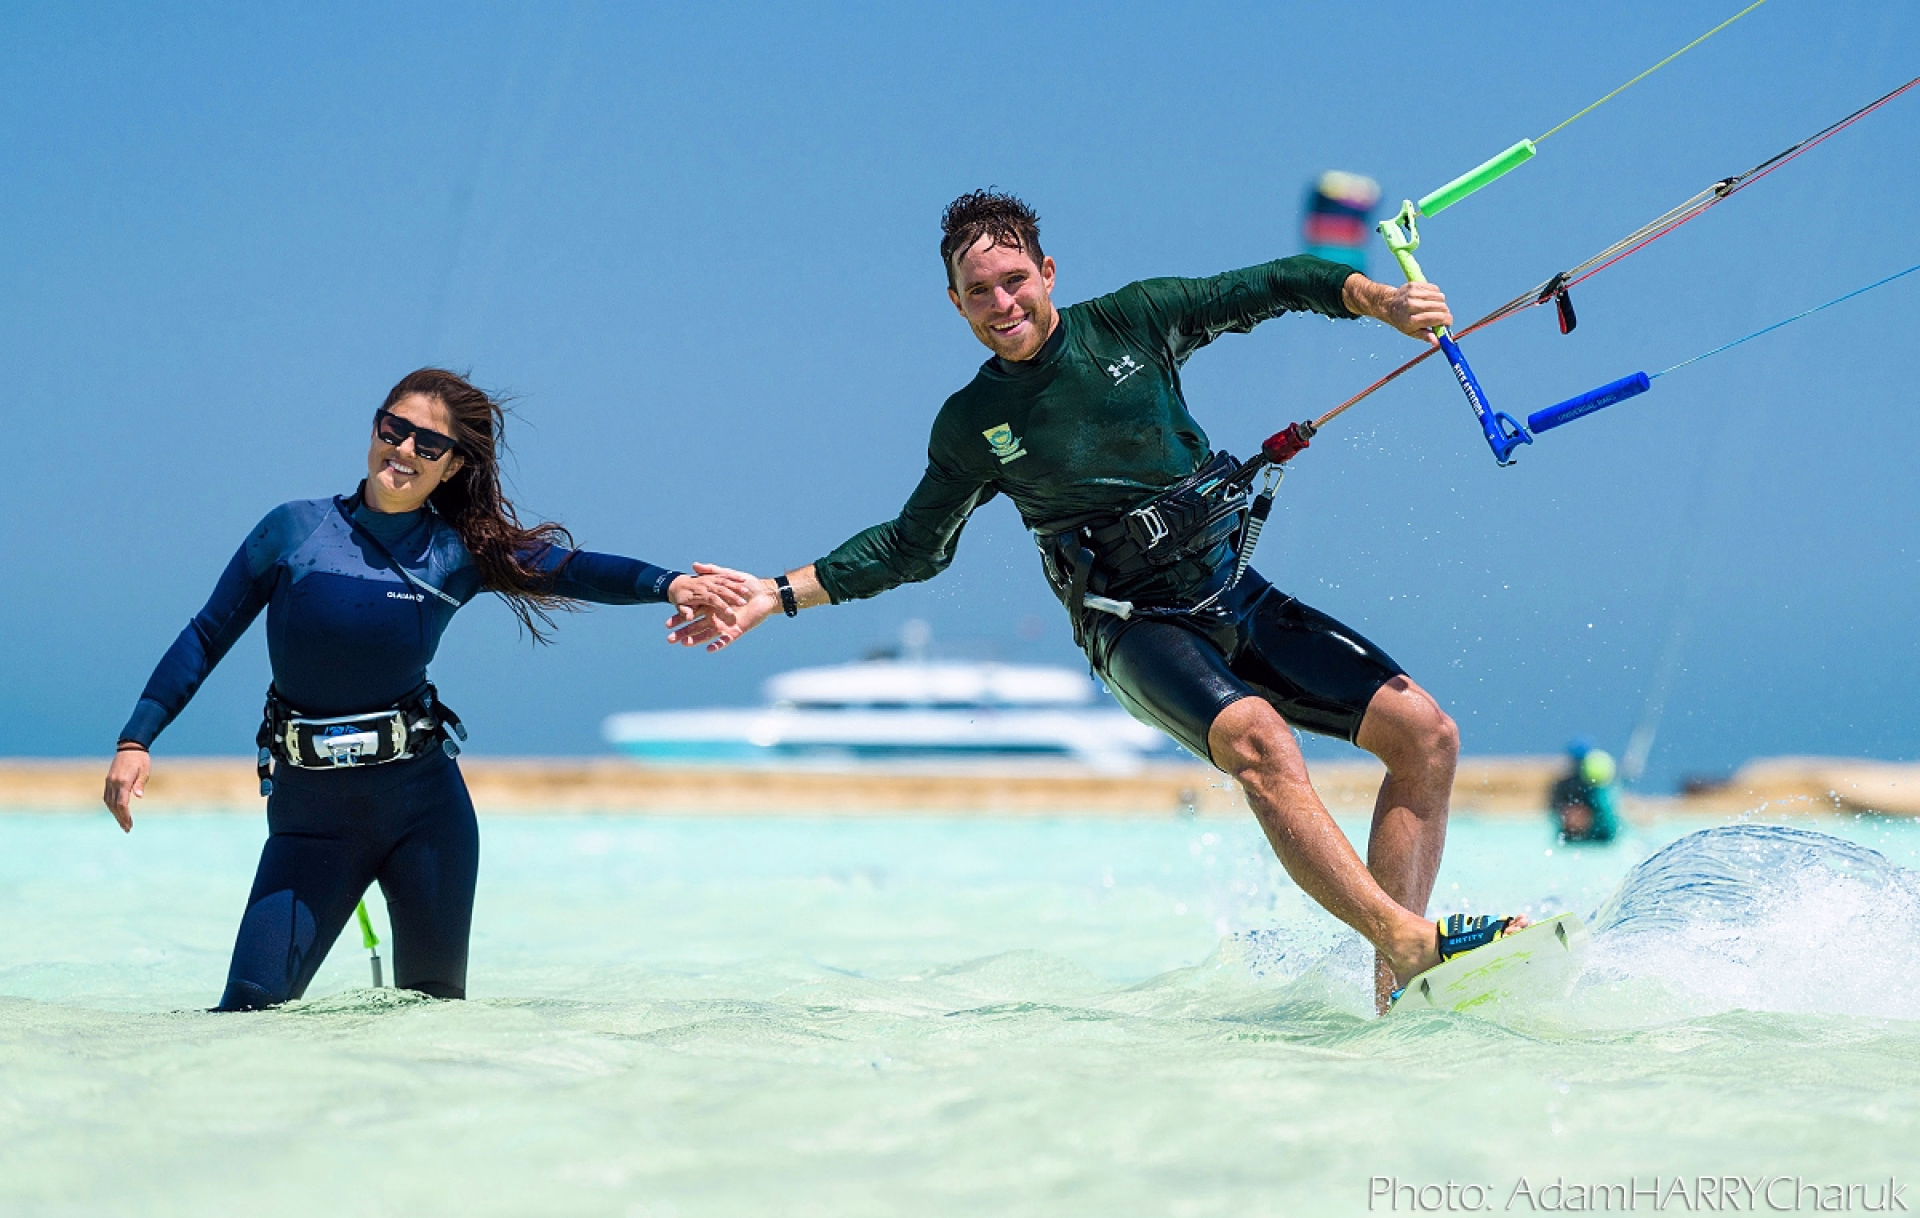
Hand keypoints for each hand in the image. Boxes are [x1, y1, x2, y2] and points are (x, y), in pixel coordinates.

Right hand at [103, 747, 148, 831]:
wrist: (130, 746)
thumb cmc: (141, 759)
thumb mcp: (145, 771)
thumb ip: (140, 784)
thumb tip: (139, 796)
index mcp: (123, 781)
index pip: (122, 803)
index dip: (125, 816)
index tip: (129, 825)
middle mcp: (113, 782)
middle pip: (114, 806)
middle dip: (120, 818)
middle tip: (127, 829)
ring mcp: (109, 781)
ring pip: (109, 802)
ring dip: (115, 814)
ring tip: (123, 823)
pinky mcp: (108, 780)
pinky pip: (107, 796)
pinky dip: (111, 806)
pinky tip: (116, 812)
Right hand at [666, 564, 780, 651]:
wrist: (766, 593)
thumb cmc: (749, 585)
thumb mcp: (728, 575)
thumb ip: (712, 571)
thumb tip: (694, 565)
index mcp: (712, 606)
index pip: (691, 614)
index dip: (679, 619)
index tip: (666, 624)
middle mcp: (716, 617)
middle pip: (695, 627)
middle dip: (682, 633)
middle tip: (669, 639)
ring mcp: (725, 626)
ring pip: (706, 635)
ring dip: (695, 640)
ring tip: (683, 644)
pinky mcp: (735, 632)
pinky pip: (725, 641)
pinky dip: (717, 646)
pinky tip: (708, 649)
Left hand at [1343, 274, 1451, 343]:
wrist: (1388, 304)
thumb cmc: (1402, 321)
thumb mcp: (1411, 332)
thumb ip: (1425, 336)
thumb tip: (1438, 343)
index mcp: (1411, 320)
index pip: (1436, 318)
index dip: (1447, 320)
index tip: (1449, 322)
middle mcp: (1412, 306)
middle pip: (1440, 307)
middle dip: (1446, 312)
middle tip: (1443, 316)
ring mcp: (1413, 294)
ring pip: (1439, 297)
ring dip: (1442, 303)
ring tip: (1436, 307)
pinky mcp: (1414, 285)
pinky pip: (1434, 288)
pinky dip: (1436, 294)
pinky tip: (1431, 299)